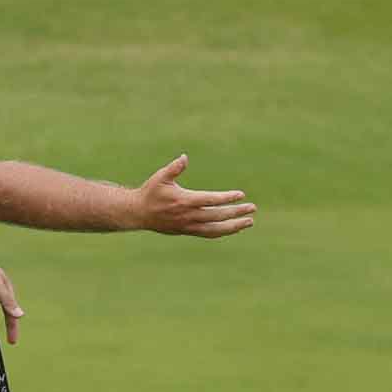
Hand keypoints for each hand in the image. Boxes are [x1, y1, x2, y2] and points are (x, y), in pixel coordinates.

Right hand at [135, 154, 254, 237]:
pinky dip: (223, 231)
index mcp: (184, 201)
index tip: (241, 194)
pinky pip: (209, 234)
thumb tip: (185, 157)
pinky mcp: (188, 231)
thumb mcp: (161, 177)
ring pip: (216, 229)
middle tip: (253, 208)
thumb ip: (174, 168)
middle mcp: (189, 215)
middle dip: (237, 212)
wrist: (139, 213)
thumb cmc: (150, 192)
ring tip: (249, 222)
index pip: (211, 200)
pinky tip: (233, 228)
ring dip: (234, 226)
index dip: (227, 198)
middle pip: (218, 215)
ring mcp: (189, 226)